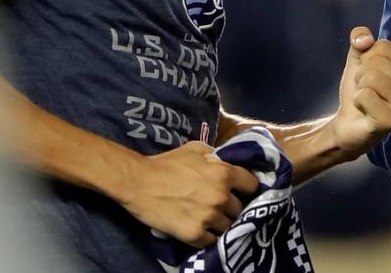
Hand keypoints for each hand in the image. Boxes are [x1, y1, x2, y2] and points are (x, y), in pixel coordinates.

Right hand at [119, 141, 258, 246]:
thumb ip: (217, 157)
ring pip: (228, 227)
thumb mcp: (196, 149)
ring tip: (209, 220)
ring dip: (221, 224)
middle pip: (239, 208)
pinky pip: (212, 241)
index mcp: (224, 173)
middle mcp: (221, 196)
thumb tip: (228, 163)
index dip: (246, 188)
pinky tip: (200, 230)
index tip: (239, 191)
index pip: (252, 185)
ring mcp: (208, 217)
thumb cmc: (167, 163)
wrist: (139, 182)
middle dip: (231, 207)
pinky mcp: (194, 234)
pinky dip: (208, 237)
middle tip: (220, 206)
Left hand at [332, 27, 390, 158]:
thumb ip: (360, 38)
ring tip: (366, 100)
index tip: (368, 75)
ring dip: (359, 89)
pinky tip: (365, 111)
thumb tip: (364, 39)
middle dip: (361, 74)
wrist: (348, 122)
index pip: (383, 46)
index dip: (366, 58)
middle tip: (366, 90)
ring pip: (371, 78)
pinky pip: (365, 95)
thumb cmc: (360, 89)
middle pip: (376, 61)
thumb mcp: (358, 58)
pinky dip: (357, 101)